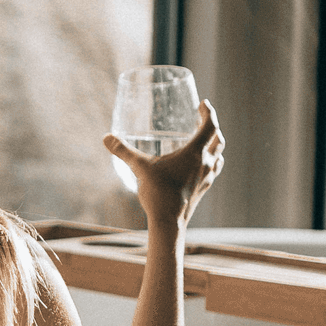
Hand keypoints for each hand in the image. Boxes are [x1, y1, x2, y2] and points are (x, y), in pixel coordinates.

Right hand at [104, 101, 222, 227]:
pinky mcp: (203, 189)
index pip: (210, 126)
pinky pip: (214, 170)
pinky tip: (200, 165)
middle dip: (213, 127)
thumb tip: (106, 138)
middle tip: (203, 120)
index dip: (209, 112)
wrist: (169, 222)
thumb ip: (123, 151)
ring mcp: (207, 178)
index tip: (204, 104)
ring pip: (219, 156)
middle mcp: (205, 163)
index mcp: (195, 153)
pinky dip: (211, 162)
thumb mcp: (139, 167)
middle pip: (219, 140)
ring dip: (215, 145)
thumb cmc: (158, 193)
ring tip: (206, 141)